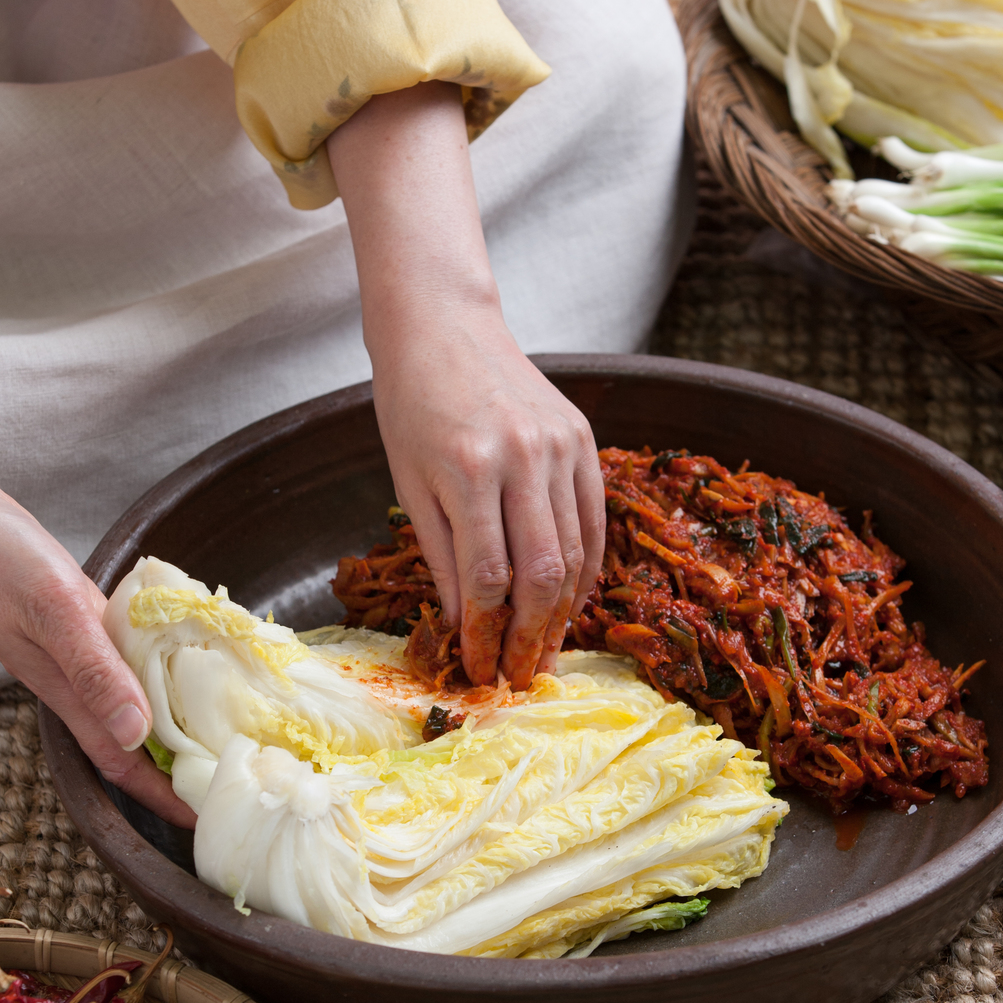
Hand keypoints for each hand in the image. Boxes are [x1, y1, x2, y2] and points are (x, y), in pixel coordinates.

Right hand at [0, 263, 195, 826]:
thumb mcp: (52, 608)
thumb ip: (95, 669)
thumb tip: (139, 734)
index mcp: (63, 686)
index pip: (119, 762)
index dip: (160, 796)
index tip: (203, 819)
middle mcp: (68, 675)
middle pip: (128, 738)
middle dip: (173, 766)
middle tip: (228, 774)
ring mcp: (66, 646)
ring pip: (126, 695)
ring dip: (167, 715)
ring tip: (217, 722)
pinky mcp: (66, 614)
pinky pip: (119, 652)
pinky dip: (153, 660)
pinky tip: (179, 647)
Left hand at [327, 83, 603, 687]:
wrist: (444, 327)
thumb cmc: (411, 405)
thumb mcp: (409, 483)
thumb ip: (443, 555)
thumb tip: (466, 626)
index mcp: (469, 468)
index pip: (488, 578)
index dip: (486, 634)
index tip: (478, 669)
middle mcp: (524, 457)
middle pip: (542, 573)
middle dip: (531, 636)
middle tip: (519, 675)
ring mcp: (561, 446)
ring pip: (576, 552)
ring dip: (562, 612)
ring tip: (544, 650)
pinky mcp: (582, 439)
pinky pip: (593, 520)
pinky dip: (584, 567)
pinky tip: (569, 601)